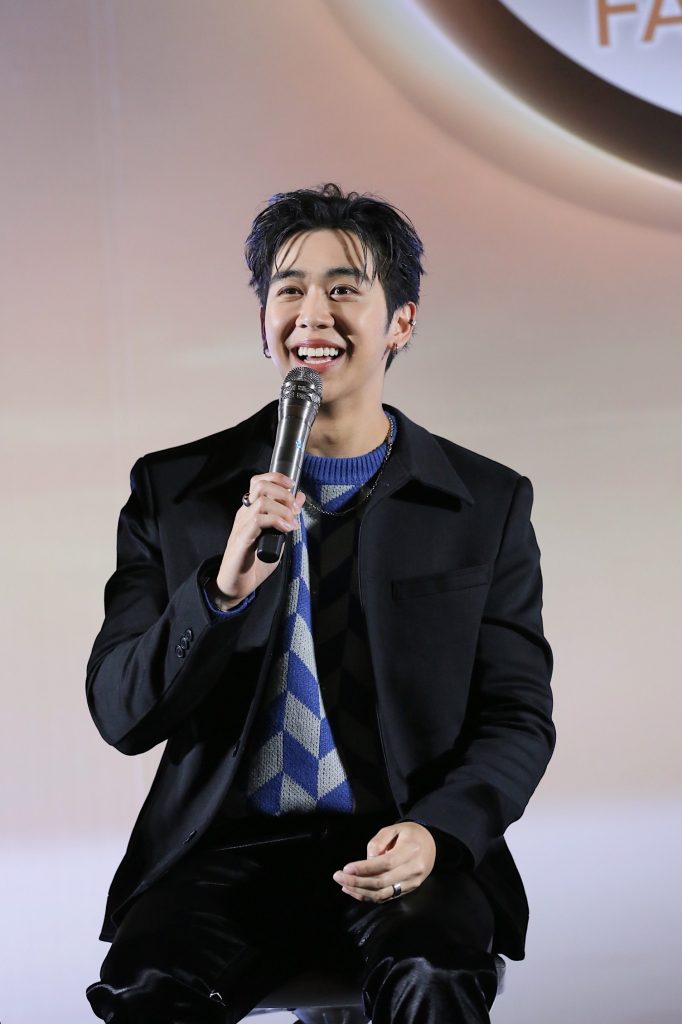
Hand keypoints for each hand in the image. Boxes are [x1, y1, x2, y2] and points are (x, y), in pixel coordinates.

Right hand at [210, 472, 305, 609]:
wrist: (237, 585)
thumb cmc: (255, 562)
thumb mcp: (277, 535)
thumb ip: (287, 516)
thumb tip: (300, 496)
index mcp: (251, 511)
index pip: (259, 482)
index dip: (276, 478)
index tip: (292, 485)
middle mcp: (245, 514)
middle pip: (260, 486)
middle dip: (283, 492)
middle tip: (295, 508)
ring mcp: (242, 526)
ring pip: (262, 502)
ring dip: (283, 509)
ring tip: (293, 523)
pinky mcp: (242, 540)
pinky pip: (258, 521)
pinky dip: (276, 521)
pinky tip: (286, 529)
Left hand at [332, 821, 435, 901]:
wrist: (432, 844)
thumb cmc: (410, 834)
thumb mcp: (394, 828)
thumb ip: (379, 841)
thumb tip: (367, 859)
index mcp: (410, 851)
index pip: (385, 864)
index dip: (364, 868)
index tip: (346, 868)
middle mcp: (413, 871)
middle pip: (382, 882)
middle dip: (357, 882)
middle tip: (338, 876)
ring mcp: (412, 884)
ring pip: (383, 894)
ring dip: (360, 892)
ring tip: (343, 884)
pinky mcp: (408, 891)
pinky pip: (386, 897)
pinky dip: (368, 896)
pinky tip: (354, 890)